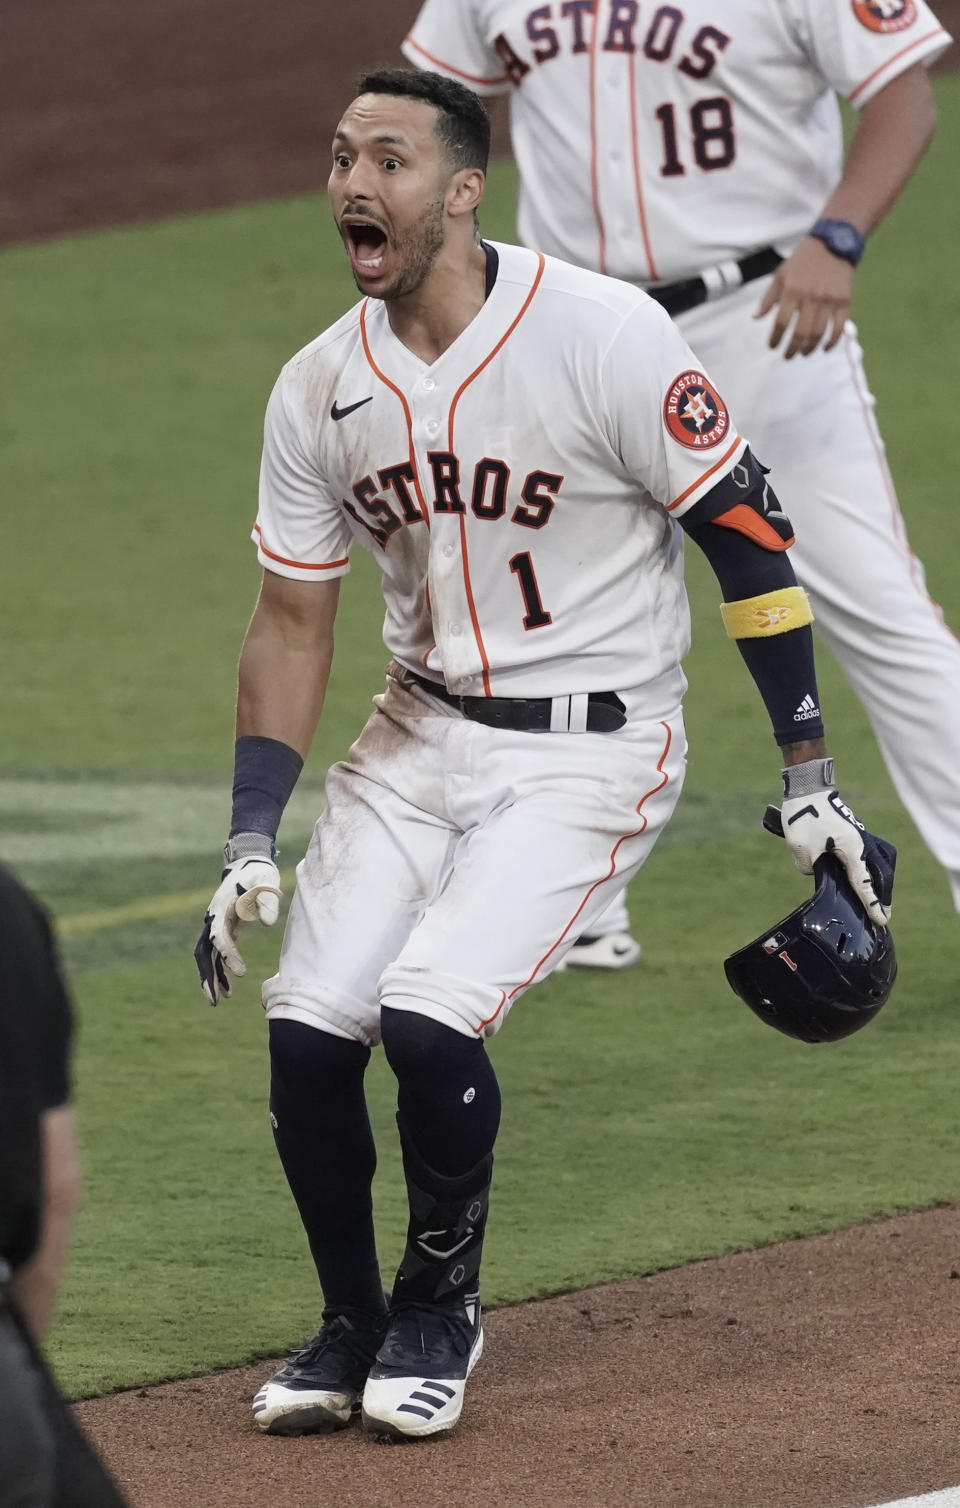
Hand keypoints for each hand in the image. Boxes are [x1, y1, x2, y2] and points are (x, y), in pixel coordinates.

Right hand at [194, 846, 282, 1004]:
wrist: (250, 863)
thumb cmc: (260, 873)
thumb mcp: (268, 882)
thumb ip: (267, 901)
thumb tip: (267, 924)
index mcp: (222, 906)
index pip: (219, 935)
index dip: (228, 954)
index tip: (241, 972)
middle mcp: (213, 917)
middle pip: (203, 951)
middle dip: (207, 975)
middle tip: (215, 999)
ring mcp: (216, 924)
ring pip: (207, 956)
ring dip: (212, 978)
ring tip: (220, 1000)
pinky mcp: (223, 930)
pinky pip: (216, 954)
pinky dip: (220, 971)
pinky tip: (228, 989)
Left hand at [755, 239, 853, 359]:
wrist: (833, 244)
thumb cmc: (802, 261)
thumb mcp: (780, 275)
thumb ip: (768, 298)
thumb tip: (756, 318)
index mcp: (792, 291)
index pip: (781, 322)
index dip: (776, 338)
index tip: (772, 346)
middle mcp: (810, 298)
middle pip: (801, 332)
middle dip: (792, 349)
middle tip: (787, 356)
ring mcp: (829, 301)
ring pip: (819, 333)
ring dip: (810, 348)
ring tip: (803, 353)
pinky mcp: (844, 302)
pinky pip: (839, 327)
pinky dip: (831, 341)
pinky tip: (824, 348)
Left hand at [764, 794, 895, 926]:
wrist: (807, 788)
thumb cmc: (804, 816)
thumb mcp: (801, 849)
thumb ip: (810, 868)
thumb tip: (818, 870)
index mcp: (852, 849)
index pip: (864, 884)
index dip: (872, 904)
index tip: (882, 920)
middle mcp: (861, 844)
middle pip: (878, 875)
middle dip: (882, 896)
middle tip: (884, 915)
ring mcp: (860, 836)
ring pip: (877, 864)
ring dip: (878, 882)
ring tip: (878, 899)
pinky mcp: (853, 832)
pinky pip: (868, 856)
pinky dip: (869, 869)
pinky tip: (864, 878)